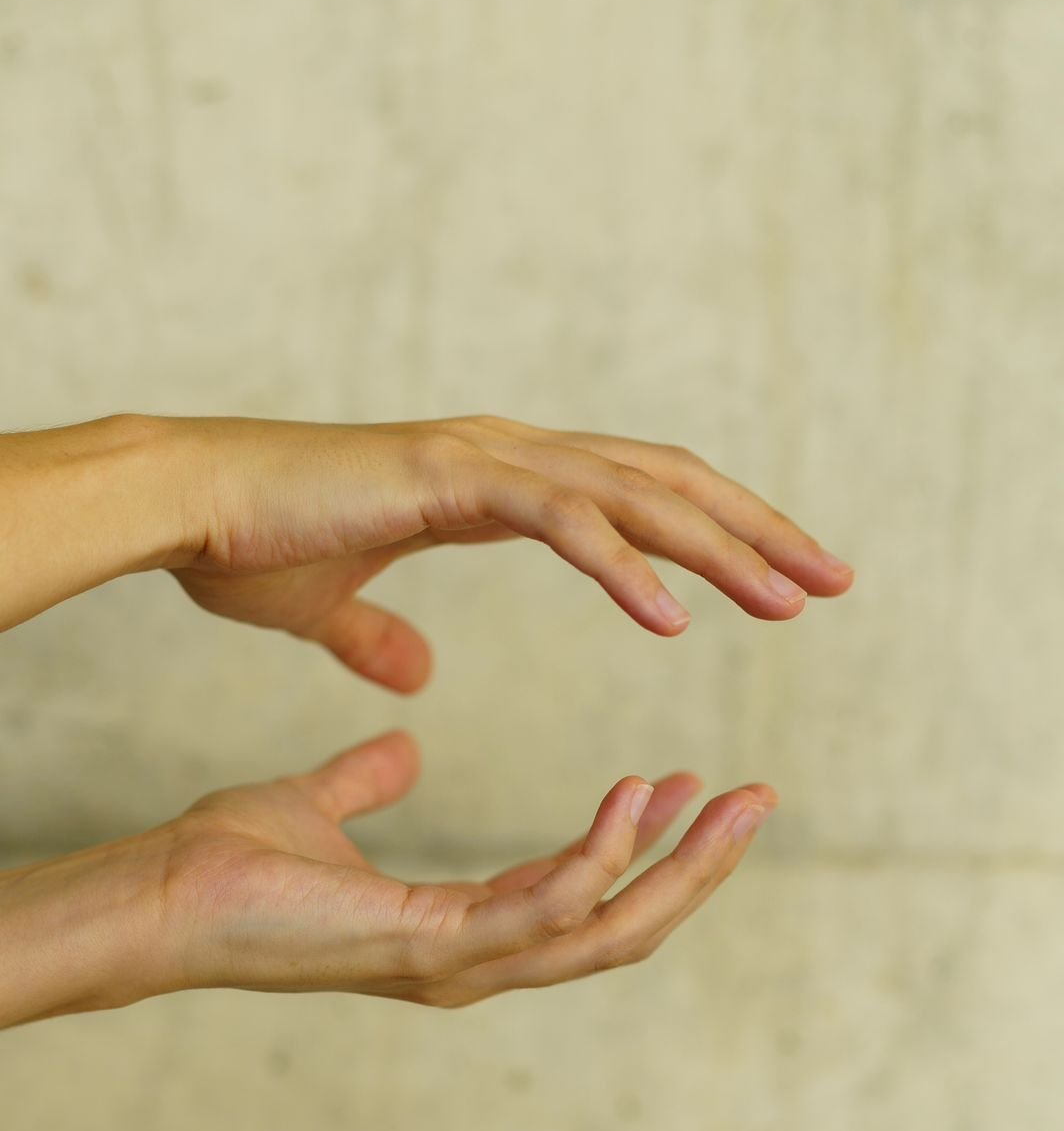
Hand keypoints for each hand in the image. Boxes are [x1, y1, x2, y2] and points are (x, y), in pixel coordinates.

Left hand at [158, 730, 777, 1006]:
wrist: (159, 897)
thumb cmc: (230, 866)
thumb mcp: (319, 806)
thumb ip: (367, 782)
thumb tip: (404, 749)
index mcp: (461, 931)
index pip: (587, 901)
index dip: (650, 850)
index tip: (692, 784)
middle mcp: (475, 960)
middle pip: (624, 928)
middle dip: (700, 869)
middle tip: (760, 799)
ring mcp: (458, 965)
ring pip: (607, 930)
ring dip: (679, 869)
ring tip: (731, 799)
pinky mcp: (429, 951)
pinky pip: (541, 912)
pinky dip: (596, 860)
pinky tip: (631, 798)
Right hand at [168, 414, 853, 690]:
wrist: (181, 502)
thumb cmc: (245, 544)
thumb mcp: (332, 609)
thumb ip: (383, 637)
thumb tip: (420, 674)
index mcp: (492, 481)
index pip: (633, 496)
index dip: (710, 533)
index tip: (777, 580)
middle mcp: (505, 455)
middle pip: (663, 483)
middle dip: (754, 530)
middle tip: (834, 579)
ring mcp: (482, 458)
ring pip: (632, 494)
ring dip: (717, 546)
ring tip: (789, 600)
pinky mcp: (448, 480)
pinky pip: (560, 519)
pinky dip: (623, 563)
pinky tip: (673, 616)